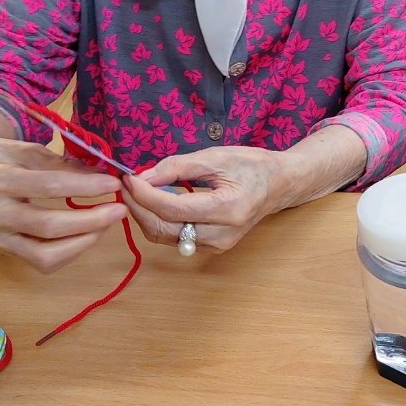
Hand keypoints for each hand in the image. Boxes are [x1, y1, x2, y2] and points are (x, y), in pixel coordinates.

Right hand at [0, 137, 126, 273]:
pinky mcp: (2, 250)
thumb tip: (101, 174)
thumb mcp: (25, 148)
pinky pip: (39, 261)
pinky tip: (86, 236)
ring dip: (82, 242)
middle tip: (120, 210)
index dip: (85, 187)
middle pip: (48, 226)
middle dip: (91, 221)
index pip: (48, 186)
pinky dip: (68, 252)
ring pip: (44, 255)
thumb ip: (61, 163)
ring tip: (106, 224)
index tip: (113, 183)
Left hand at [120, 146, 284, 253]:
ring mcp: (217, 246)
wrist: (280, 185)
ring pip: (165, 238)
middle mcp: (222, 235)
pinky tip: (155, 202)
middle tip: (125, 185)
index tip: (128, 178)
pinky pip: (174, 238)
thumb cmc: (253, 166)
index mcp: (228, 210)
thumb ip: (177, 167)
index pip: (172, 209)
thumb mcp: (216, 157)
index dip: (144, 195)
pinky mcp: (211, 248)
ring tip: (137, 192)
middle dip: (138, 207)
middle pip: (163, 229)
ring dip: (145, 216)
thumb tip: (142, 177)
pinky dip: (159, 221)